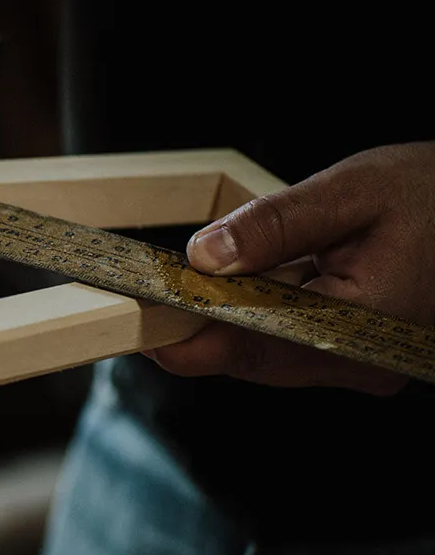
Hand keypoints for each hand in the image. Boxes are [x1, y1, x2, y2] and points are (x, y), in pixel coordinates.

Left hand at [147, 142, 434, 394]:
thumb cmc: (434, 194)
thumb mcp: (354, 191)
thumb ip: (277, 225)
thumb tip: (205, 256)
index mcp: (366, 323)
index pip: (258, 345)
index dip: (194, 343)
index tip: (147, 333)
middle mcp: (364, 361)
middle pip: (256, 360)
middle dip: (200, 336)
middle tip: (153, 308)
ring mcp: (362, 363)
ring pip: (269, 358)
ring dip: (226, 329)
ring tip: (189, 297)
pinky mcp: (357, 354)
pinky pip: (290, 348)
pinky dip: (257, 324)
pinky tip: (241, 296)